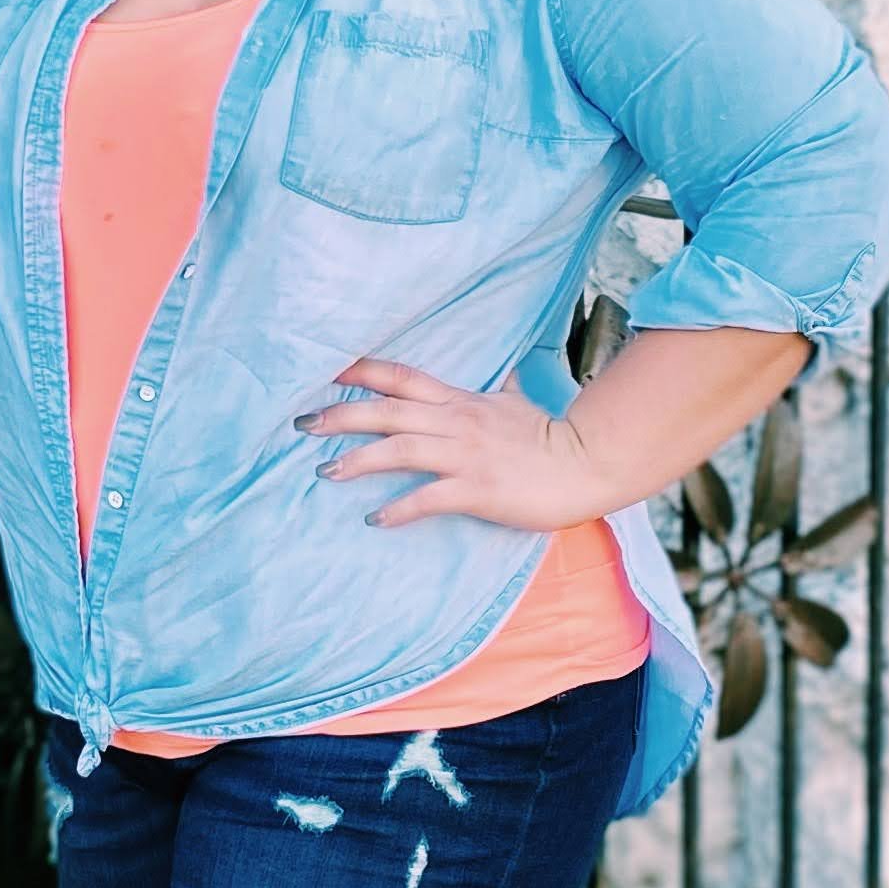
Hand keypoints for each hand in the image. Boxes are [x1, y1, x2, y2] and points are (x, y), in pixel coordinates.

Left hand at [295, 356, 608, 531]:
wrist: (587, 464)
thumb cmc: (549, 436)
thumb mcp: (517, 402)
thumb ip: (500, 389)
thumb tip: (506, 373)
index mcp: (458, 400)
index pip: (399, 376)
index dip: (358, 371)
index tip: (321, 369)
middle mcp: (454, 421)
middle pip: (386, 410)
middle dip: (340, 415)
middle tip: (301, 423)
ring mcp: (465, 455)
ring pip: (400, 450)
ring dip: (358, 460)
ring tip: (325, 471)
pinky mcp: (478, 490)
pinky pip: (429, 497)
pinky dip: (399, 508)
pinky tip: (375, 518)